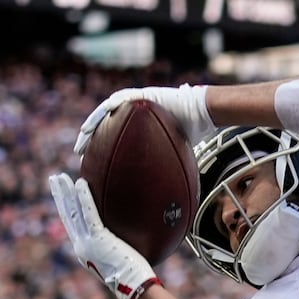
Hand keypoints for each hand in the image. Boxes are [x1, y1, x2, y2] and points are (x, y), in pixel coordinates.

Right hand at [48, 174, 159, 298]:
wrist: (136, 287)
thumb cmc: (135, 277)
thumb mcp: (122, 258)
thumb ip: (118, 246)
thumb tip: (133, 233)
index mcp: (85, 251)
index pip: (72, 225)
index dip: (66, 209)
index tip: (63, 195)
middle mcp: (82, 246)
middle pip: (67, 215)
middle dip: (59, 196)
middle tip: (54, 179)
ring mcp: (88, 243)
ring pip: (72, 212)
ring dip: (64, 193)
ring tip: (59, 177)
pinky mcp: (99, 239)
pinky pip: (89, 214)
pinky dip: (84, 198)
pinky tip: (80, 182)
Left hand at [75, 84, 213, 154]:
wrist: (202, 112)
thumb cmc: (193, 130)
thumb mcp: (176, 148)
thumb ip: (166, 159)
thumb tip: (168, 186)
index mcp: (139, 123)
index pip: (115, 135)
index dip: (102, 148)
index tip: (93, 162)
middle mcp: (133, 111)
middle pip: (105, 125)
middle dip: (90, 140)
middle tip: (80, 155)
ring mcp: (133, 102)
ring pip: (104, 114)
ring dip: (90, 127)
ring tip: (81, 141)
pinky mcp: (136, 96)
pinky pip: (113, 104)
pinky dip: (101, 114)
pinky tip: (91, 126)